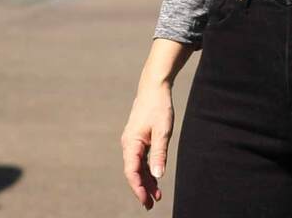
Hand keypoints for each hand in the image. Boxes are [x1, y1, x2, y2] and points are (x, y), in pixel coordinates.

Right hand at [121, 82, 173, 209]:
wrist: (154, 87)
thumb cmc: (159, 107)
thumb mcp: (163, 131)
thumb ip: (159, 153)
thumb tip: (158, 175)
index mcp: (131, 143)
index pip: (132, 172)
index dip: (138, 188)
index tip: (146, 200)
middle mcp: (128, 144)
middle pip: (134, 171)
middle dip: (142, 188)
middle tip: (152, 204)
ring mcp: (132, 141)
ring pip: (137, 166)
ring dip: (146, 180)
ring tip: (156, 195)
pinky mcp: (138, 137)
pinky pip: (140, 158)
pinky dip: (147, 168)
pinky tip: (155, 177)